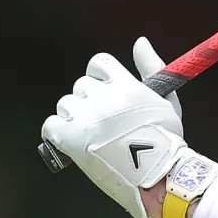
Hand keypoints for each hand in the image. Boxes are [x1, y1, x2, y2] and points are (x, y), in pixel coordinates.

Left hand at [41, 50, 186, 217]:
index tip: (106, 91)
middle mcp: (101, 96)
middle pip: (81, 85)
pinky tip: (70, 142)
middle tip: (102, 121)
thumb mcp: (166, 99)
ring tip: (90, 136)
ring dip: (74, 117)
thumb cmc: (166, 140)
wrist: (157, 176)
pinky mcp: (69, 137)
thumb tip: (140, 41)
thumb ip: (151, 66)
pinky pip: (51, 124)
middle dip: (89, 100)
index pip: (99, 63)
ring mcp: (84, 116)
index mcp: (124, 84)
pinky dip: (57, 132)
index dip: (99, 76)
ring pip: (66, 104)